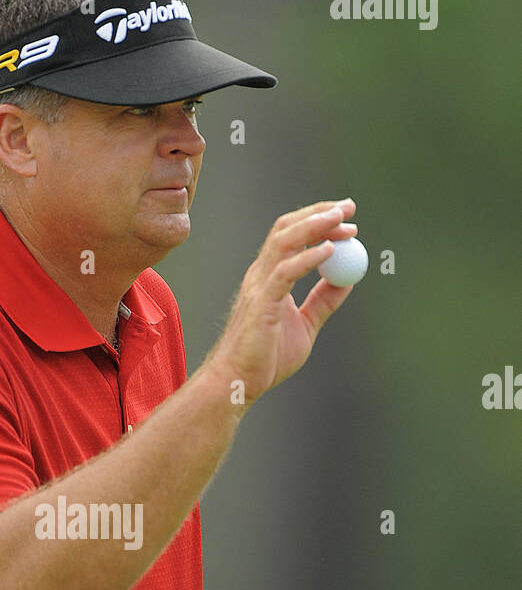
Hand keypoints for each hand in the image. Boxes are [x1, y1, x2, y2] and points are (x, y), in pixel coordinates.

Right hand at [208, 197, 357, 408]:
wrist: (240, 381)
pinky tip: (330, 250)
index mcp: (269, 277)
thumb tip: (347, 280)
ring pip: (285, 241)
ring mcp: (259, 286)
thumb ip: (324, 301)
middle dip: (320, 213)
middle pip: (288, 229)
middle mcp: (261, 274)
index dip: (319, 220)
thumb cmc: (266, 358)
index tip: (347, 217)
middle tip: (349, 208)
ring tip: (341, 219)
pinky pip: (286, 272)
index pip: (293, 236)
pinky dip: (309, 257)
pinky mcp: (261, 303)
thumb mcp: (306, 324)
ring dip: (315, 225)